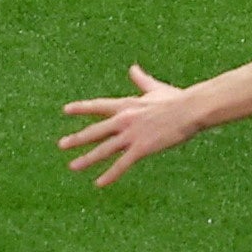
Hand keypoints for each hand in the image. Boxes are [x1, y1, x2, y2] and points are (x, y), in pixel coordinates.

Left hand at [59, 64, 202, 185]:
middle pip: (95, 131)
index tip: (66, 110)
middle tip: (61, 145)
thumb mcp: (155, 88)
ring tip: (72, 166)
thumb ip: (141, 80)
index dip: (81, 108)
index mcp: (127, 104)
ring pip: (103, 149)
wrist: (190, 110)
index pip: (98, 106)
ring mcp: (131, 134)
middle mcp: (124, 119)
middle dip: (77, 139)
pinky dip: (110, 174)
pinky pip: (121, 164)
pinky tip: (99, 183)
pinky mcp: (141, 148)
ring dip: (87, 159)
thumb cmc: (177, 99)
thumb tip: (133, 68)